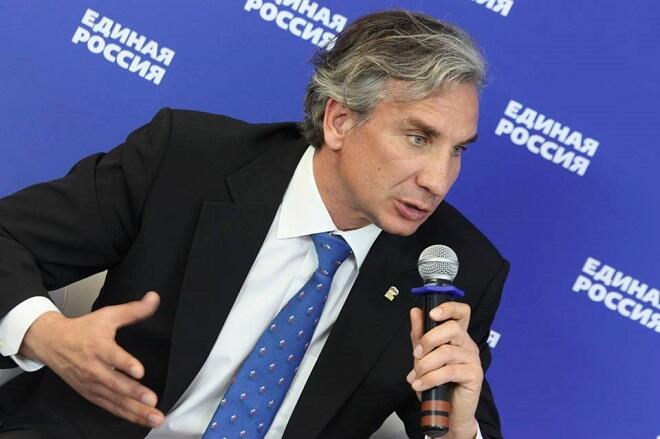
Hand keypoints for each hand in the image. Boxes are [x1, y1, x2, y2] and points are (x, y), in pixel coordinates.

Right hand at [19, 291, 164, 427]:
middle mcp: (94, 368)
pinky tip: (140, 419)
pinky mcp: (90, 394)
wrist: (52, 343)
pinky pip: (110, 407)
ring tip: (153, 416)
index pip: (113, 356)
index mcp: (98, 347)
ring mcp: (91, 384)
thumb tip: (153, 299)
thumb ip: (134, 310)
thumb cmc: (81, 330)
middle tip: (152, 400)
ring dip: (135, 410)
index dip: (125, 364)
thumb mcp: (108, 315)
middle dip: (134, 394)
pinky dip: (125, 415)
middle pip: (115, 383)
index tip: (139, 371)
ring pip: (114, 400)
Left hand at [408, 302, 481, 438]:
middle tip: (416, 355)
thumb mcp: (423, 357)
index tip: (431, 314)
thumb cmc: (436, 383)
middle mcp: (467, 344)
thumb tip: (415, 311)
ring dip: (425, 365)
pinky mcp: (475, 374)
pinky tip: (420, 385)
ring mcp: (473, 359)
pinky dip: (430, 378)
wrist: (446, 411)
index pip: (461, 312)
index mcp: (457, 336)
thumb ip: (419, 335)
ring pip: (447, 351)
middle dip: (428, 340)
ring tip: (415, 376)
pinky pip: (449, 371)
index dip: (448, 308)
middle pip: (452, 328)